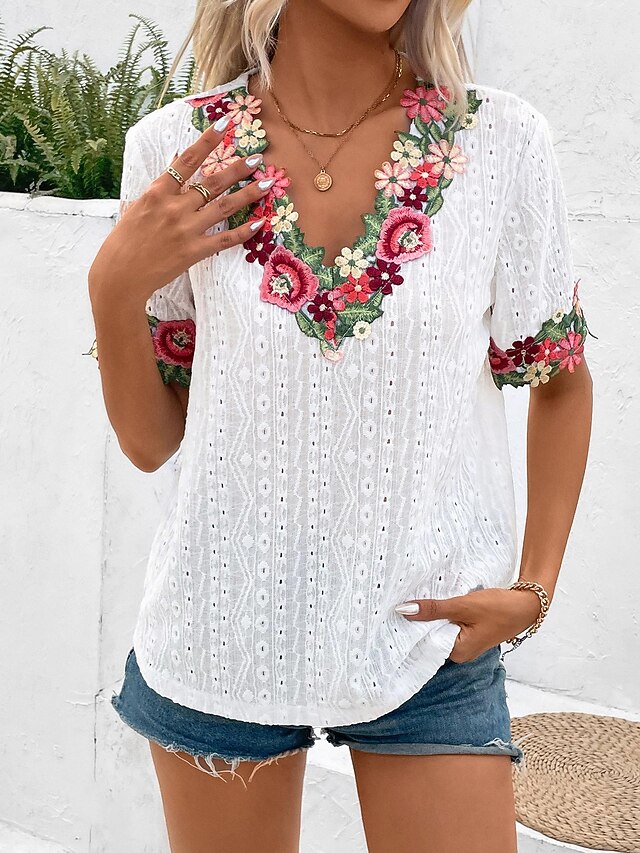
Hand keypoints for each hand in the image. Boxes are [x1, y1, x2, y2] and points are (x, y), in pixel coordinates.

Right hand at [89, 115, 272, 303]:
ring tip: (267, 184)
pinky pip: (225, 239)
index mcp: (157, 192)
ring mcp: (186, 229)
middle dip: (238, 169)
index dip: (207, 141)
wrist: (120, 276)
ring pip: (224, 206)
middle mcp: (175, 207)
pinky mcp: (194, 251)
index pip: (186, 160)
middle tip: (258, 158)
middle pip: (212, 182)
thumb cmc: (123, 242)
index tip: (224, 125)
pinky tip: (260, 222)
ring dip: (248, 193)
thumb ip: (157, 191)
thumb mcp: (135, 208)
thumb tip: (172, 171)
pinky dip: (244, 231)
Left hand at [394, 587, 544, 662]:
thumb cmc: (499, 608)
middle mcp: (459, 652)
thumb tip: (404, 610)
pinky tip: (434, 601)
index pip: (424, 642)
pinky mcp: (469, 631)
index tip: (394, 613)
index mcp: (457, 652)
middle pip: (430, 635)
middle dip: (419, 619)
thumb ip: (433, 609)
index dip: (410, 627)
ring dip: (431, 614)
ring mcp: (465, 642)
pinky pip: (449, 622)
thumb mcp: (462, 606)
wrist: (527, 604)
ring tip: (413, 599)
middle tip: (399, 601)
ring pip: (439, 627)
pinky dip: (442, 612)